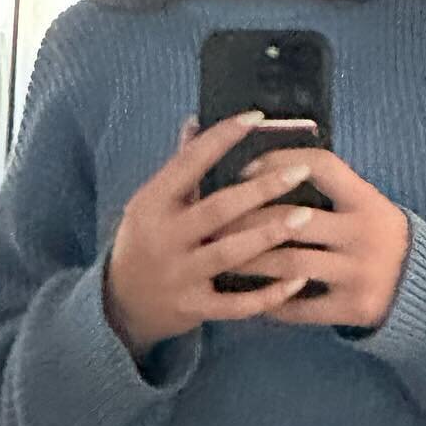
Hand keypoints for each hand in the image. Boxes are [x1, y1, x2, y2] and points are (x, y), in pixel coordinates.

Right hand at [104, 112, 318, 352]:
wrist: (119, 303)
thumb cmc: (146, 240)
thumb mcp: (150, 202)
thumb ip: (178, 166)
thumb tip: (196, 120)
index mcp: (152, 203)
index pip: (189, 162)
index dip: (222, 138)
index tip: (256, 118)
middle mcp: (164, 237)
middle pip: (218, 208)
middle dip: (261, 188)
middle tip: (300, 170)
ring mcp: (178, 275)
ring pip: (230, 253)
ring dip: (270, 234)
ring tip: (305, 216)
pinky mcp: (193, 308)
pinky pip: (236, 304)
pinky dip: (269, 295)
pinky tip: (298, 280)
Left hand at [226, 149, 409, 330]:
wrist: (420, 284)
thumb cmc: (375, 233)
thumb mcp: (364, 203)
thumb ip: (326, 187)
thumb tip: (263, 165)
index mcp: (366, 200)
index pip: (321, 166)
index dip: (279, 162)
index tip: (243, 170)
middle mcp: (364, 233)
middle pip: (293, 218)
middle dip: (246, 219)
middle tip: (212, 221)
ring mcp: (358, 273)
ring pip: (289, 263)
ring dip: (249, 260)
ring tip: (220, 257)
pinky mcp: (352, 307)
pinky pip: (301, 307)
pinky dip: (270, 301)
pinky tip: (248, 296)